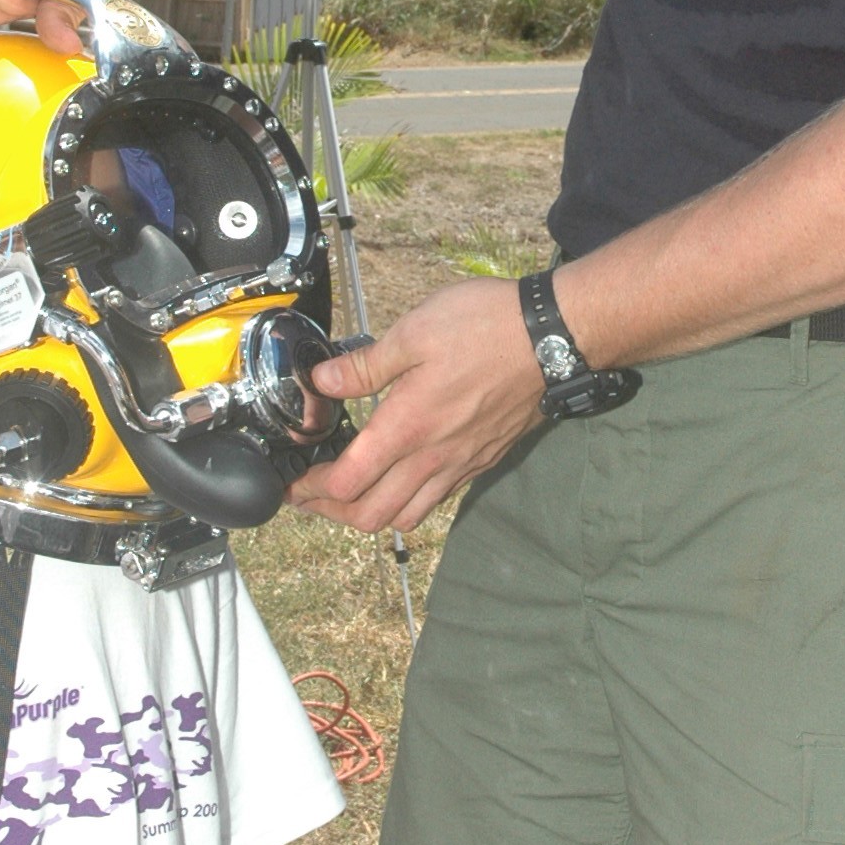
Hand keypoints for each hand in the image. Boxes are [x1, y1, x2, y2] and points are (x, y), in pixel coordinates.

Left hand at [291, 276, 543, 530]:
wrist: (553, 338)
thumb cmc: (485, 327)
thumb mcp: (413, 332)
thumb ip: (363, 365)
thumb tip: (321, 382)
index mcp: (407, 428)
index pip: (346, 484)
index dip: (310, 492)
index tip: (291, 484)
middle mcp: (433, 458)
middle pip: (371, 517)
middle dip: (331, 514)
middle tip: (310, 496)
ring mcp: (460, 464)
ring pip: (406, 518)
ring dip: (370, 515)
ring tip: (350, 494)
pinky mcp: (482, 460)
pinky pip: (436, 500)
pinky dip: (407, 503)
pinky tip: (399, 477)